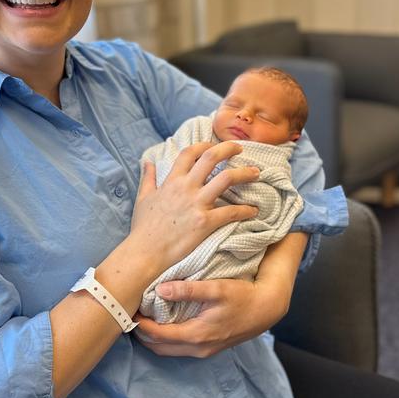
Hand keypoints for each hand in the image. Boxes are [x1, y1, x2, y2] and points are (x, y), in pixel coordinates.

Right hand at [130, 141, 259, 276]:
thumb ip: (148, 178)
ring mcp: (196, 204)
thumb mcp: (143, 198)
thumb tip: (147, 162)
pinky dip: (245, 210)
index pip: (190, 153)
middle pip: (211, 157)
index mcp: (172, 181)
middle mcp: (186, 188)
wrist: (145, 252)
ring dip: (244, 173)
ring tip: (256, 173)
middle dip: (229, 148)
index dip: (204, 145)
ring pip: (226, 179)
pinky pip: (231, 212)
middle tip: (241, 149)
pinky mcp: (205, 222)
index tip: (214, 145)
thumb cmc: (143, 228)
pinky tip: (253, 210)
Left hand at [134, 277, 289, 357]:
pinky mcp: (209, 348)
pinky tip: (163, 324)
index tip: (130, 310)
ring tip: (143, 319)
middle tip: (131, 315)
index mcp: (197, 335)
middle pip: (159, 347)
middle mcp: (198, 348)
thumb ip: (188, 289)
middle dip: (142, 334)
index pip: (157, 335)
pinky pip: (179, 349)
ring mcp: (204, 351)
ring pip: (168, 350)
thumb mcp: (217, 288)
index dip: (140, 324)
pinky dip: (166, 340)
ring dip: (153, 338)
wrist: (267, 308)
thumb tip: (161, 289)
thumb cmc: (243, 296)